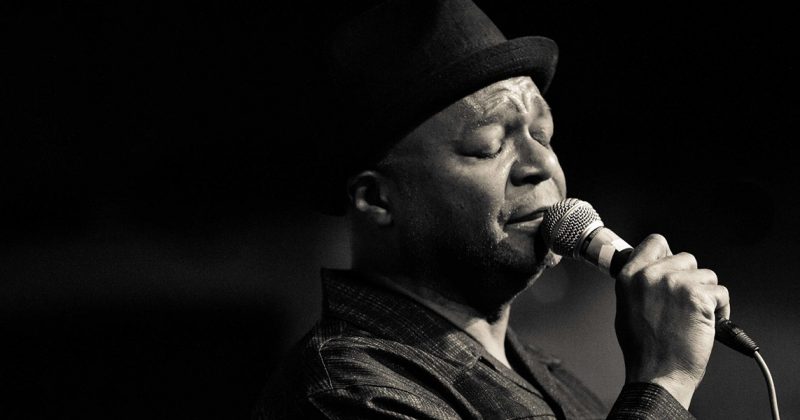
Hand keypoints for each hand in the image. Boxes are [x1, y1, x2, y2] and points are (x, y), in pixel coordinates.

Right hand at [614, 234, 729, 408]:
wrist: (657, 373)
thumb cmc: (642, 348)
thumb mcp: (625, 307)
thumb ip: (639, 284)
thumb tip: (654, 273)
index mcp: (630, 276)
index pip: (655, 242)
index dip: (669, 254)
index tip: (674, 267)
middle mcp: (651, 274)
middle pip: (686, 258)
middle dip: (691, 279)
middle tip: (686, 303)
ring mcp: (675, 283)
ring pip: (707, 275)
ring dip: (707, 294)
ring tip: (697, 316)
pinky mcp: (698, 296)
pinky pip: (721, 293)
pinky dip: (721, 309)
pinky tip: (709, 323)